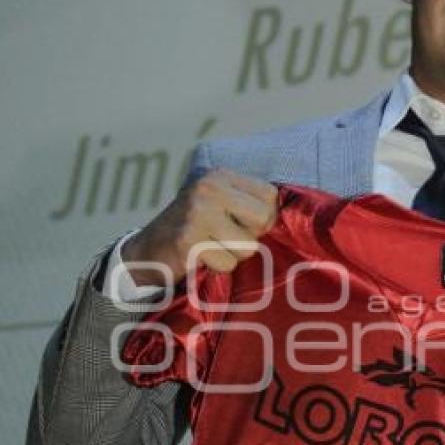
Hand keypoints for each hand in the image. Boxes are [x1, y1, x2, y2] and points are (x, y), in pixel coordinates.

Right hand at [120, 170, 277, 286]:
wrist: (146, 252)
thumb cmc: (194, 231)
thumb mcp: (220, 205)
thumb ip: (251, 206)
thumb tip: (297, 218)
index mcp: (221, 175)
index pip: (270, 196)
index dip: (263, 219)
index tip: (240, 225)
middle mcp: (209, 187)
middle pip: (263, 220)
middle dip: (250, 237)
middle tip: (224, 239)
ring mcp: (197, 212)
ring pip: (247, 247)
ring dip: (231, 256)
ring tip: (209, 248)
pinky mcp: (188, 239)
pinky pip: (227, 264)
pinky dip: (215, 268)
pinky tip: (199, 259)